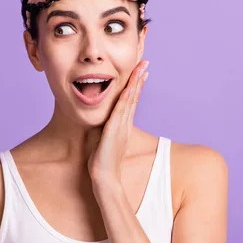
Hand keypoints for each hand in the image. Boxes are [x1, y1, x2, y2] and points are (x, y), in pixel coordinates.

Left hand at [87, 60, 149, 183]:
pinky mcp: (114, 132)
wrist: (104, 179)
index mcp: (122, 125)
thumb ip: (102, 128)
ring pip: (130, 101)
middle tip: (145, 63)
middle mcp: (124, 124)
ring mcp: (121, 127)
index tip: (140, 72)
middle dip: (139, 79)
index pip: (131, 101)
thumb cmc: (101, 162)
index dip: (135, 85)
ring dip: (135, 84)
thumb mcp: (101, 139)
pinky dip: (125, 99)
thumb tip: (97, 119)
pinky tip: (128, 88)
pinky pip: (121, 112)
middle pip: (134, 97)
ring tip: (140, 69)